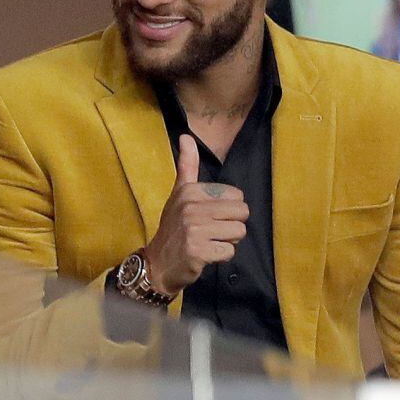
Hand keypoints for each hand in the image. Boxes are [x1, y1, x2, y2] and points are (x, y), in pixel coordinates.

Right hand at [143, 135, 248, 296]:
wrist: (158, 263)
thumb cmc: (173, 227)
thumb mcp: (178, 194)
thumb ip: (186, 165)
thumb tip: (186, 136)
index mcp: (190, 191)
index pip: (237, 196)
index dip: (227, 210)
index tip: (208, 216)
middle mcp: (191, 207)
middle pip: (242, 213)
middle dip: (231, 226)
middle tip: (211, 231)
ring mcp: (194, 229)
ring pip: (238, 232)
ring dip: (227, 241)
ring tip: (208, 242)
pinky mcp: (198, 251)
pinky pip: (229, 251)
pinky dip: (220, 257)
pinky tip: (205, 255)